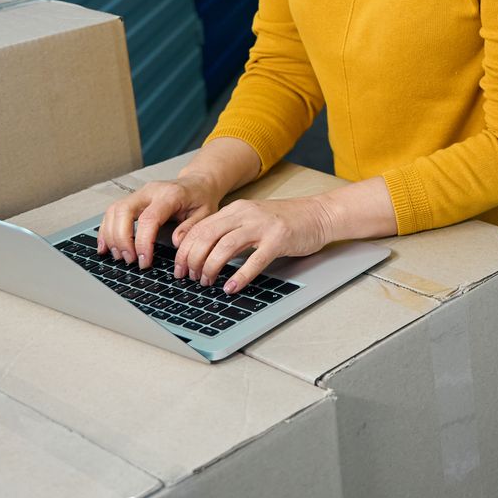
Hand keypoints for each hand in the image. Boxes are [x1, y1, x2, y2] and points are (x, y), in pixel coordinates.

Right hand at [98, 175, 222, 268]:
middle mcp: (150, 191)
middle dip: (122, 239)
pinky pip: (112, 212)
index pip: (149, 218)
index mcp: (170, 195)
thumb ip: (191, 228)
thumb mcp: (206, 214)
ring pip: (114, 211)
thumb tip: (176, 242)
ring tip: (120, 256)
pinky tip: (106, 247)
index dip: (142, 242)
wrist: (197, 183)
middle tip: (129, 260)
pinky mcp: (132, 199)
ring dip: (112, 236)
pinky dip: (106, 230)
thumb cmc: (201, 199)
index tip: (144, 260)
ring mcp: (139, 194)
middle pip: (123, 211)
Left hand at [172, 197, 331, 293]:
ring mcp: (263, 226)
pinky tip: (231, 287)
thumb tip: (203, 255)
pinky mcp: (279, 240)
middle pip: (207, 236)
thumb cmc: (286, 222)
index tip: (179, 268)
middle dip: (192, 260)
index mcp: (236, 210)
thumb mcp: (252, 220)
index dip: (184, 250)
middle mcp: (246, 214)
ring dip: (211, 267)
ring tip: (207, 282)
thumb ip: (230, 231)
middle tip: (189, 278)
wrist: (319, 214)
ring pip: (225, 246)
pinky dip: (239, 276)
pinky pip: (254, 259)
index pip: (200, 228)